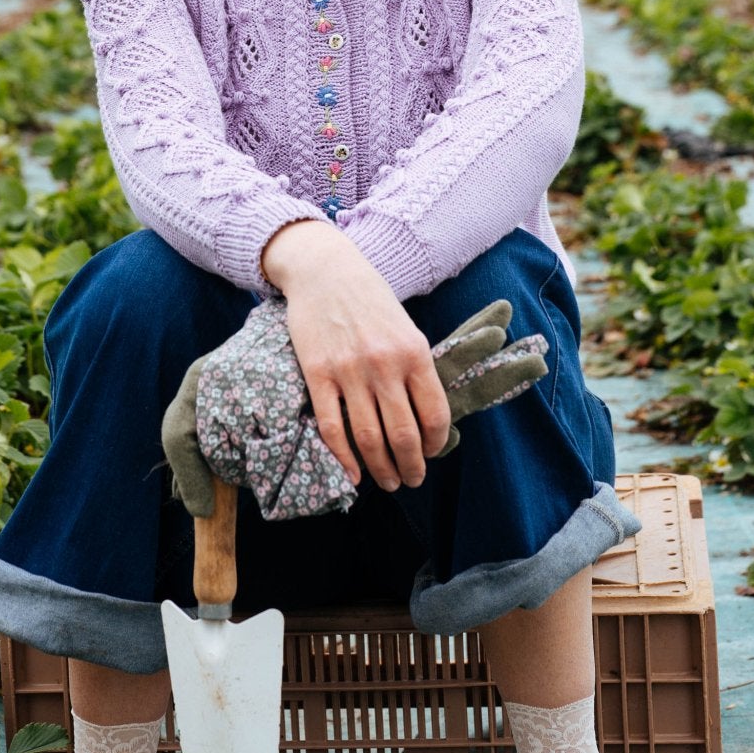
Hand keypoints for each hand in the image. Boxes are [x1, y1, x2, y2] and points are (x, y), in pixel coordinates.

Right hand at [260, 220, 450, 490]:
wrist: (326, 271)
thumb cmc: (371, 300)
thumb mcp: (406, 329)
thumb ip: (416, 369)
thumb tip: (426, 418)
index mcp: (414, 353)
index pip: (435, 414)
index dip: (436, 444)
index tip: (432, 454)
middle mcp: (384, 364)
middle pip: (403, 434)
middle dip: (411, 467)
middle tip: (411, 480)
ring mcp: (349, 371)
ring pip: (369, 437)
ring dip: (381, 468)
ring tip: (386, 481)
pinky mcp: (317, 374)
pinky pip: (332, 427)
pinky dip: (343, 458)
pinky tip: (352, 474)